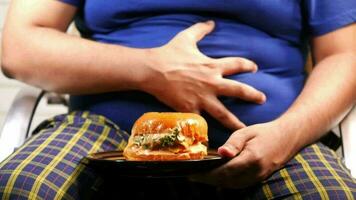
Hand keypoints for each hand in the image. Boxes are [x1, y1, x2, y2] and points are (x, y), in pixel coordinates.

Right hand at [141, 21, 265, 129]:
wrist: (151, 70)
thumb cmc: (168, 53)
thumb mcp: (186, 38)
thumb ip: (201, 29)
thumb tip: (211, 23)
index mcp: (212, 66)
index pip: (237, 65)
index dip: (248, 65)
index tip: (254, 68)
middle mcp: (211, 83)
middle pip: (238, 91)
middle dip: (252, 95)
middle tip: (262, 99)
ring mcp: (201, 99)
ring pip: (223, 113)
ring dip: (236, 122)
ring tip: (245, 129)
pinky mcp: (189, 109)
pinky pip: (201, 122)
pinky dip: (206, 130)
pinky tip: (213, 137)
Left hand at [190, 121, 297, 187]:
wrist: (287, 138)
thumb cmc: (265, 132)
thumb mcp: (246, 132)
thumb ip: (233, 143)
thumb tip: (220, 153)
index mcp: (251, 158)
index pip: (225, 171)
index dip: (207, 174)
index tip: (193, 173)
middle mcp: (255, 172)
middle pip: (227, 181)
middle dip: (208, 180)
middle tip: (193, 176)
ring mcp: (258, 177)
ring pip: (233, 185)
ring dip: (216, 183)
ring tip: (202, 177)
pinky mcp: (259, 179)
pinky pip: (239, 184)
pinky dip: (226, 183)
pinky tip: (217, 177)